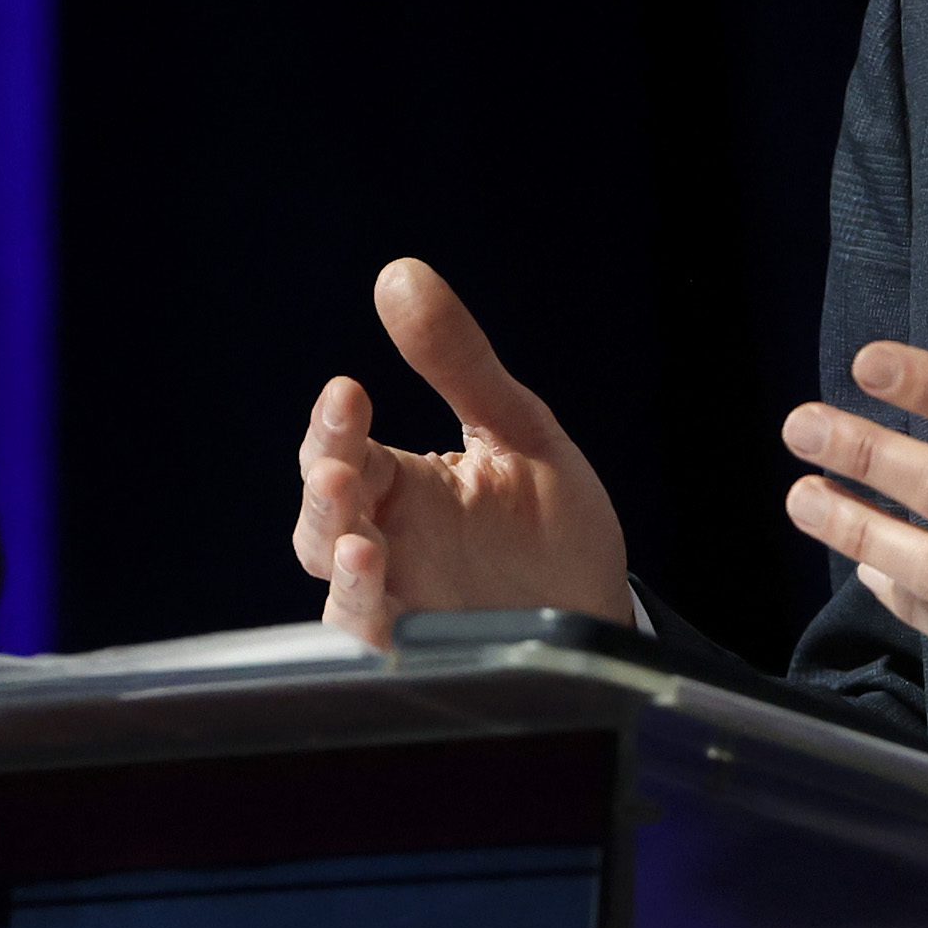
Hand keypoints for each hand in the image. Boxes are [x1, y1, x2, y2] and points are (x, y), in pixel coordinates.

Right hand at [292, 258, 633, 648]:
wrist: (602, 613)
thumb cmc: (554, 527)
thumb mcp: (517, 430)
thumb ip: (460, 362)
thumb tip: (400, 273)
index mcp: (404, 486)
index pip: (344, 449)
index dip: (335, 426)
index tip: (348, 393)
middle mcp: (390, 544)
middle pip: (325, 520)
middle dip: (325, 496)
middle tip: (337, 472)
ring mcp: (405, 603)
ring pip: (340, 591)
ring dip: (343, 571)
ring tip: (363, 547)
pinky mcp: (428, 654)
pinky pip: (381, 647)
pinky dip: (375, 628)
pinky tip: (388, 606)